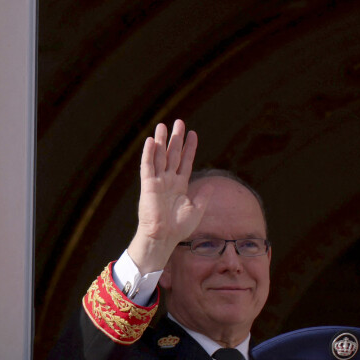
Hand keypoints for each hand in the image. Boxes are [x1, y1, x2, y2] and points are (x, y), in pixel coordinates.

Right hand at [128, 119, 212, 273]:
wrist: (164, 237)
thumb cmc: (178, 227)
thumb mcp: (196, 210)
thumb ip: (203, 196)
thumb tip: (211, 184)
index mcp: (180, 185)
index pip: (185, 162)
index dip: (189, 148)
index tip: (193, 134)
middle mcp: (168, 181)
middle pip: (173, 155)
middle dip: (176, 139)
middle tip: (179, 122)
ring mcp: (158, 181)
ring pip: (160, 156)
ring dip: (162, 141)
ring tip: (163, 125)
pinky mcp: (148, 185)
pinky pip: (148, 166)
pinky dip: (149, 153)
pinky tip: (152, 140)